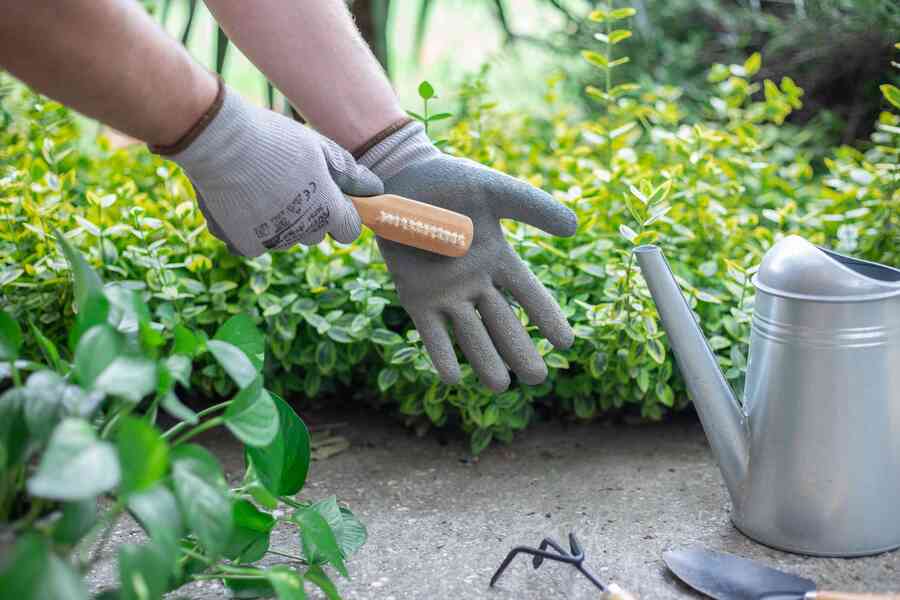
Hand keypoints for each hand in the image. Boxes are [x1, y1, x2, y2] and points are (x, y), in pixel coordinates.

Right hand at [155, 81, 381, 256]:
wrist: (219, 140)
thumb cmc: (275, 139)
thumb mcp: (320, 148)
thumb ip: (350, 173)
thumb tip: (375, 189)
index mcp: (328, 211)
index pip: (348, 230)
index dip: (341, 213)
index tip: (328, 197)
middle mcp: (302, 232)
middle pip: (315, 234)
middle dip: (308, 215)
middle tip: (287, 183)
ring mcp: (271, 241)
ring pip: (283, 238)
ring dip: (278, 221)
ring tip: (259, 186)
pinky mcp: (242, 243)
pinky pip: (254, 243)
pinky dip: (248, 228)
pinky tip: (240, 200)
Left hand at [359, 122, 576, 391]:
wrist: (401, 178)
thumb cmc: (450, 182)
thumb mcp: (496, 191)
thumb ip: (533, 207)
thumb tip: (574, 227)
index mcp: (499, 260)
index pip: (529, 295)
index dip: (547, 318)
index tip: (566, 344)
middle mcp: (475, 283)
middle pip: (503, 323)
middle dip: (519, 351)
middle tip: (537, 379)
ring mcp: (445, 292)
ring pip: (470, 333)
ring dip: (484, 359)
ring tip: (500, 387)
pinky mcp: (415, 295)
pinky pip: (431, 330)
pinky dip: (441, 353)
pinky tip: (452, 378)